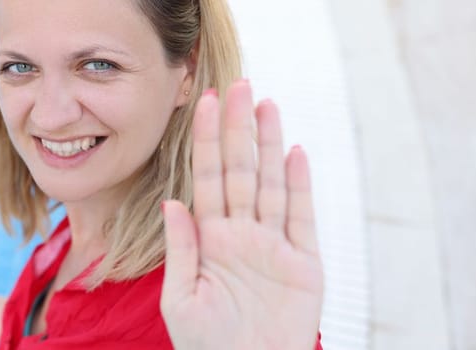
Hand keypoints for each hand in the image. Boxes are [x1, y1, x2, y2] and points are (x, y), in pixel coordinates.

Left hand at [160, 80, 323, 349]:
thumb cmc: (205, 346)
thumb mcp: (181, 298)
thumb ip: (181, 249)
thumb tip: (172, 202)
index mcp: (209, 240)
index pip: (205, 178)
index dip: (205, 141)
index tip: (201, 103)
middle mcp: (241, 235)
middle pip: (240, 170)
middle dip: (237, 129)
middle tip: (237, 85)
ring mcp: (273, 246)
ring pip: (271, 184)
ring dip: (269, 145)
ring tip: (266, 104)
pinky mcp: (303, 264)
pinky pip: (301, 218)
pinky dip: (300, 186)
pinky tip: (295, 152)